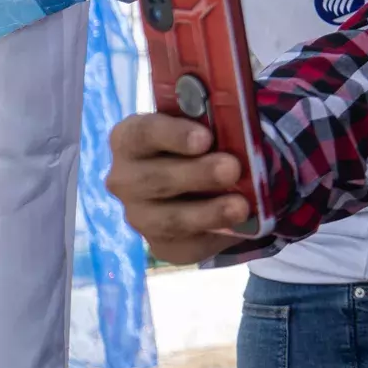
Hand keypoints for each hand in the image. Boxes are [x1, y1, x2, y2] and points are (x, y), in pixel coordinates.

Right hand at [105, 113, 247, 263]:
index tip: (205, 138)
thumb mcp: (207, 128)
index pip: (144, 133)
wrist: (205, 185)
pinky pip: (186, 244)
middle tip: (232, 168)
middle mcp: (126, 179)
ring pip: (169, 218)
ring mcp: (140, 215)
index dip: (174, 135)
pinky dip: (215, 234)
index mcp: (131, 139)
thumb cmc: (203, 144)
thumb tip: (241, 127)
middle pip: (155, 178)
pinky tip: (237, 225)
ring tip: (240, 206)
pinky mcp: (162, 244)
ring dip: (207, 212)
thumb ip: (216, 124)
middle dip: (197, 174)